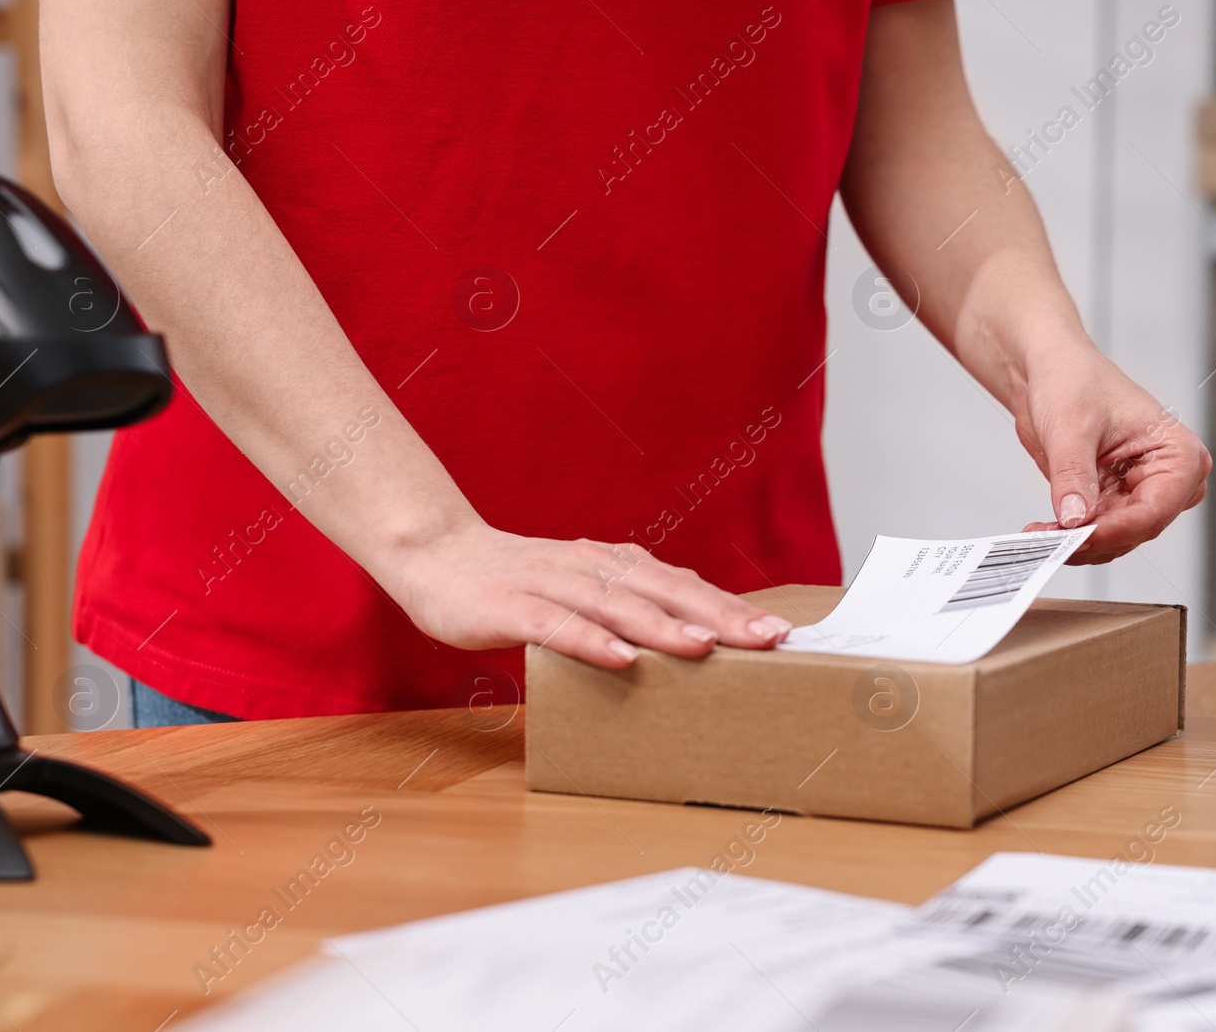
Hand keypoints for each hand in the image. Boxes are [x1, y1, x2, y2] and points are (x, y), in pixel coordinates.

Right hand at [388, 523, 793, 667]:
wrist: (435, 555)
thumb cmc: (517, 584)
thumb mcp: (580, 591)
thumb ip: (626, 608)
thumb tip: (689, 640)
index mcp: (613, 564)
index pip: (683, 585)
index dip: (731, 606)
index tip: (779, 631)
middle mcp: (590, 567)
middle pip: (664, 590)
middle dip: (718, 615)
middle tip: (768, 640)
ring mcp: (550, 584)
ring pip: (616, 606)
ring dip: (663, 626)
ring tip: (706, 648)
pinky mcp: (511, 606)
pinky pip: (557, 627)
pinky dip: (591, 642)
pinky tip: (623, 661)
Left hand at [1012, 345, 1210, 564]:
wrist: (1050, 372)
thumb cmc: (1074, 380)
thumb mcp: (1070, 427)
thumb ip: (1074, 475)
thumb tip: (1075, 519)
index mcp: (1178, 453)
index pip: (1155, 509)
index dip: (1116, 529)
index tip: (1078, 537)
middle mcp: (1168, 479)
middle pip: (1137, 530)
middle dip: (1093, 539)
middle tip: (1049, 540)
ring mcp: (1140, 493)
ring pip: (1117, 538)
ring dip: (1077, 542)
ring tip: (1039, 534)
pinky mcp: (1113, 501)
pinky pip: (1097, 532)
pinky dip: (1071, 536)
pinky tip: (1044, 531)